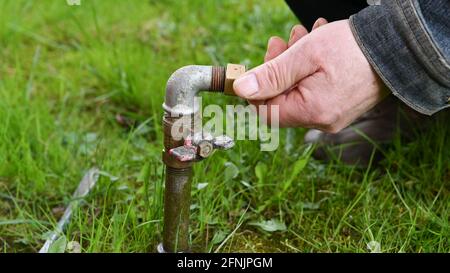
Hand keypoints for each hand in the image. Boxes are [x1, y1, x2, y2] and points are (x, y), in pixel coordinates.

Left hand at [233, 19, 387, 132]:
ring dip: (293, 63)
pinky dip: (310, 70)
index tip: (258, 65)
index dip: (256, 89)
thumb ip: (271, 75)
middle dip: (277, 68)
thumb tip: (241, 90)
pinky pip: (316, 92)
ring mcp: (333, 116)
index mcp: (311, 112)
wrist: (398, 46)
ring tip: (302, 36)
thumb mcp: (303, 56)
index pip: (266, 111)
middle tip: (281, 41)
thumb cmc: (351, 48)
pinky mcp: (342, 107)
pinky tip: (315, 46)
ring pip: (298, 92)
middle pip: (282, 100)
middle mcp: (322, 121)